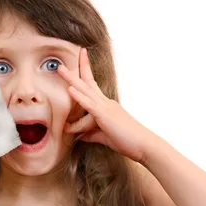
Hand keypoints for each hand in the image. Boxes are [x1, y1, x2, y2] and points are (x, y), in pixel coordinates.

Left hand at [58, 48, 155, 162]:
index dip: (85, 74)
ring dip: (72, 79)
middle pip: (88, 82)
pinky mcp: (105, 116)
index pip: (93, 87)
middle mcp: (106, 103)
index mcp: (107, 106)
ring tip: (60, 69)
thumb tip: (81, 136)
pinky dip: (79, 96)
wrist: (145, 145)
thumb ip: (92, 135)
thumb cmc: (128, 141)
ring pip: (86, 89)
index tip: (79, 61)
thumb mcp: (106, 137)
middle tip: (64, 60)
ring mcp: (106, 107)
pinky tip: (70, 89)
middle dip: (77, 68)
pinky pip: (89, 105)